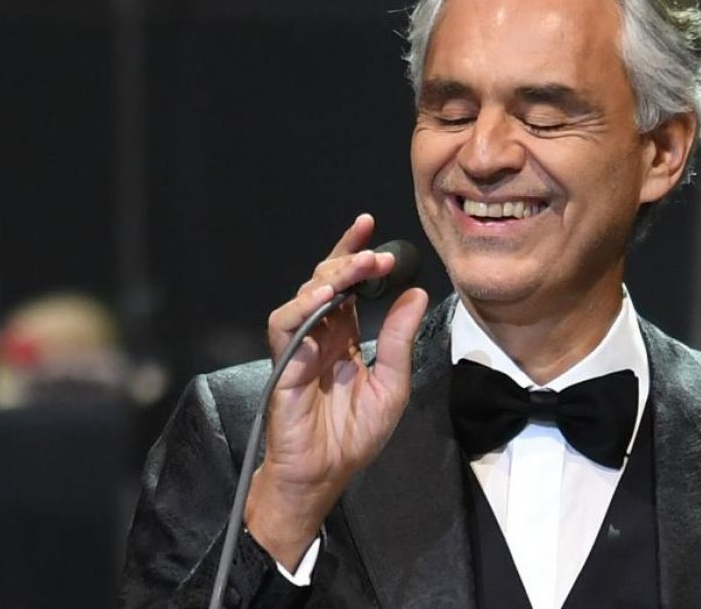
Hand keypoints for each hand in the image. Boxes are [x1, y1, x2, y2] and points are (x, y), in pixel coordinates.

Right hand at [244, 213, 428, 568]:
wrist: (326, 473)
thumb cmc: (354, 435)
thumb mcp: (392, 383)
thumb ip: (399, 338)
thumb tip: (417, 292)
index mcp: (344, 337)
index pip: (349, 286)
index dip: (355, 255)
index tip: (370, 226)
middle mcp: (320, 335)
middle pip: (326, 281)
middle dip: (350, 261)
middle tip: (377, 253)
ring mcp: (299, 347)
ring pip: (305, 295)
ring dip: (330, 277)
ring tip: (357, 268)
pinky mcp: (283, 364)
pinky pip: (285, 326)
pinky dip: (301, 307)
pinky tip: (322, 298)